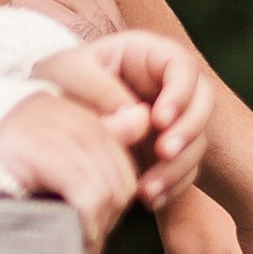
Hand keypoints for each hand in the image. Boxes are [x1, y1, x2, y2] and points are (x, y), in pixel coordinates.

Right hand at [0, 89, 140, 253]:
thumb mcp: (49, 141)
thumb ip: (100, 132)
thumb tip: (142, 119)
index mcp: (78, 115)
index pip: (121, 167)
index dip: (112, 207)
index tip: (93, 235)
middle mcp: (75, 119)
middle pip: (121, 181)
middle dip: (108, 221)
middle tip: (86, 250)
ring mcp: (61, 133)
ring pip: (107, 192)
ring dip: (96, 231)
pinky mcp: (45, 152)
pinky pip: (88, 196)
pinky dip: (86, 227)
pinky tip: (74, 246)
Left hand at [36, 31, 208, 208]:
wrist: (49, 112)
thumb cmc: (59, 80)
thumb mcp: (67, 73)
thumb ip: (98, 87)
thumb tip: (137, 116)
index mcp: (149, 55)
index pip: (183, 66)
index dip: (179, 93)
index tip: (158, 120)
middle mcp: (168, 85)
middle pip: (203, 102)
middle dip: (189, 130)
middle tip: (164, 152)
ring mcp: (173, 119)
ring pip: (198, 140)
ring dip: (179, 165)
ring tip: (148, 187)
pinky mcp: (169, 148)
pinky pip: (186, 168)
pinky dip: (173, 185)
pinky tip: (150, 199)